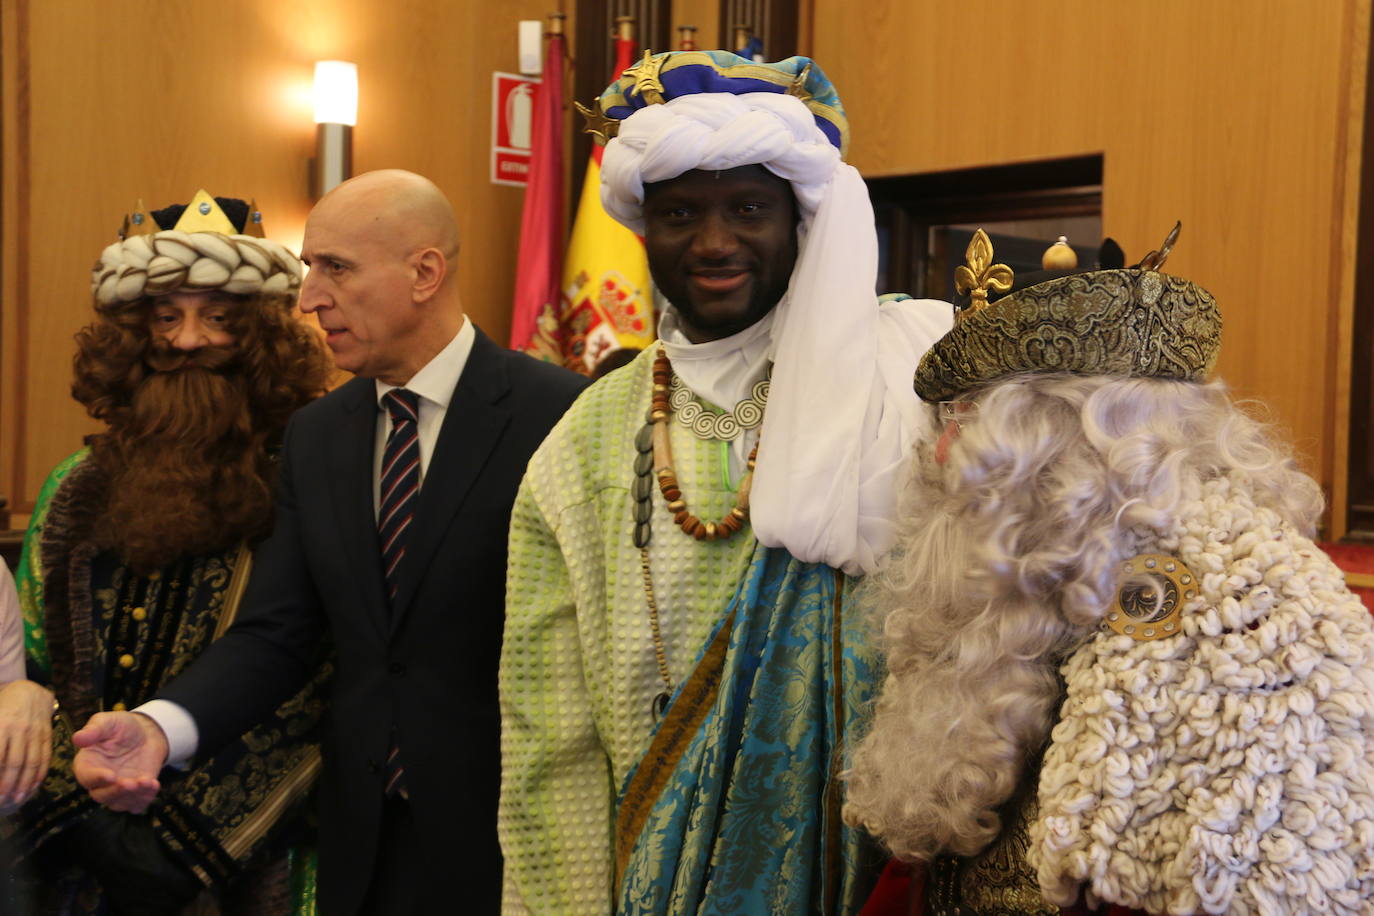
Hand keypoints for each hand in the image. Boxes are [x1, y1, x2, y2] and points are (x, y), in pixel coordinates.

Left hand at [0, 679, 53, 806]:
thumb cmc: (2, 706)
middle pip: (14, 762)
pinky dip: (39, 773)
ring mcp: (35, 732)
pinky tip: (33, 786)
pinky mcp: (47, 734)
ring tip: (17, 799)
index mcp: (1, 725)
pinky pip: (45, 757)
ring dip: (24, 783)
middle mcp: (19, 729)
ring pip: (31, 762)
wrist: (28, 690)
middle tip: (1, 800)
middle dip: (8, 784)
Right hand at [73, 711, 168, 813]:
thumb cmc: (121, 727)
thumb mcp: (108, 722)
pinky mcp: (133, 794)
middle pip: (101, 795)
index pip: (86, 776)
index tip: (110, 775)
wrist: (146, 734)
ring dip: (133, 796)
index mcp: (87, 764)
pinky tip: (154, 785)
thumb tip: (77, 738)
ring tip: (147, 782)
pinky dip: (144, 799)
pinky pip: (136, 805)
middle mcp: (99, 782)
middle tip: (131, 783)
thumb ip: (94, 729)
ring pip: (119, 803)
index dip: (96, 778)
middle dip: (117, 791)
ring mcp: (116, 790)